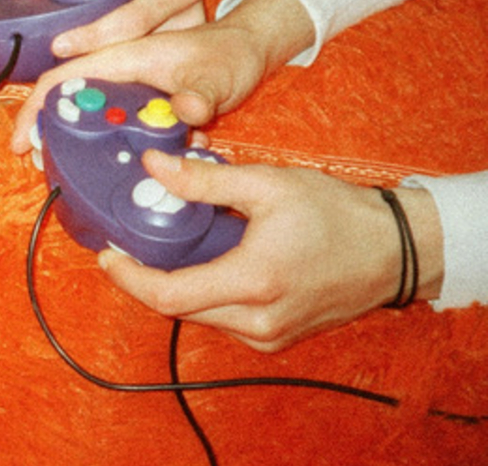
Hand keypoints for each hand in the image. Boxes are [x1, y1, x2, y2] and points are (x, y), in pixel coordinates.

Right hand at [11, 21, 268, 153]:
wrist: (248, 50)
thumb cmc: (229, 54)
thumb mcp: (218, 75)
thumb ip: (201, 94)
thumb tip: (184, 112)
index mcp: (124, 57)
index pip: (64, 78)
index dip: (36, 107)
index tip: (21, 140)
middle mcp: (120, 73)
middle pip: (70, 100)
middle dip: (47, 130)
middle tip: (35, 163)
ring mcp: (131, 91)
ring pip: (93, 117)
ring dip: (80, 143)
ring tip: (70, 173)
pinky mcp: (144, 107)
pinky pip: (119, 128)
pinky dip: (113, 148)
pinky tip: (120, 171)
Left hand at [97, 151, 439, 351]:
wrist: (396, 249)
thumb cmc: (340, 215)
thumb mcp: (267, 184)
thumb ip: (204, 179)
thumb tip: (153, 167)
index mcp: (254, 283)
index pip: (168, 295)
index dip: (129, 278)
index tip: (107, 256)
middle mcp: (258, 320)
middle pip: (178, 307)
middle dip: (148, 276)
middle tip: (131, 242)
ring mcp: (268, 334)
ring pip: (199, 314)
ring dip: (178, 282)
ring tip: (170, 243)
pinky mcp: (275, 336)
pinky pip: (223, 317)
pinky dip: (206, 290)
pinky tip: (206, 258)